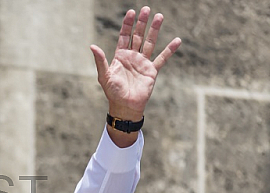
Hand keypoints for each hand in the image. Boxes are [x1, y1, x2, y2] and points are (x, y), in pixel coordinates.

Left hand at [90, 7, 180, 144]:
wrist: (125, 107)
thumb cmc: (113, 92)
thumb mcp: (104, 76)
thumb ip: (100, 61)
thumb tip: (92, 46)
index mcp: (120, 56)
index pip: (124, 36)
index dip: (127, 25)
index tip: (131, 12)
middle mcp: (132, 57)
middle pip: (138, 36)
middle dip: (142, 23)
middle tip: (147, 9)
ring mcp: (143, 63)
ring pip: (150, 43)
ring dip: (154, 30)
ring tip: (159, 16)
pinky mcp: (152, 71)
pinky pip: (162, 58)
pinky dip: (169, 50)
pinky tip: (177, 40)